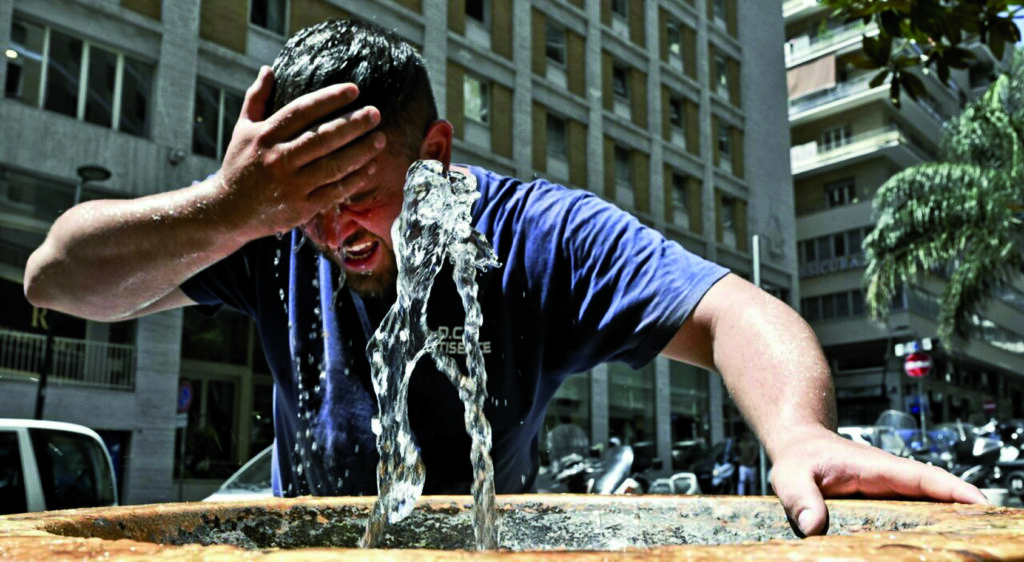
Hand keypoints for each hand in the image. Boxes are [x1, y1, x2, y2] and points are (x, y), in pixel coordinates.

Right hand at [210, 66, 386, 240]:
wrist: (227, 211)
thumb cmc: (239, 165)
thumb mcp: (242, 129)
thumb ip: (257, 99)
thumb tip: (269, 69)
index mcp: (265, 135)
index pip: (301, 111)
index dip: (329, 99)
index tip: (354, 90)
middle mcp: (278, 159)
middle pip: (322, 138)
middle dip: (353, 124)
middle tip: (375, 114)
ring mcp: (290, 185)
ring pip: (332, 166)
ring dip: (360, 152)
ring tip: (380, 139)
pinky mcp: (301, 207)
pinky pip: (333, 191)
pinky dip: (354, 179)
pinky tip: (370, 167)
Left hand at [768, 428, 989, 536]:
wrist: (798, 445)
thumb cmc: (797, 457)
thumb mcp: (791, 477)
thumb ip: (800, 499)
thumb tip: (813, 526)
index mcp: (876, 468)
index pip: (923, 477)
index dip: (953, 490)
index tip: (980, 503)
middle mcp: (890, 478)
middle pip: (937, 494)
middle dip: (963, 510)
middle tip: (987, 533)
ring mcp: (889, 490)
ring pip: (927, 505)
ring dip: (949, 520)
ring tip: (969, 544)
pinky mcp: (884, 501)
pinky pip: (913, 512)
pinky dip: (928, 525)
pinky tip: (935, 545)